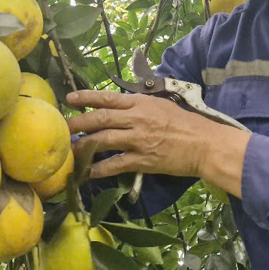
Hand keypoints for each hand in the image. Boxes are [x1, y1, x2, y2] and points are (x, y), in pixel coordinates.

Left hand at [66, 89, 251, 196]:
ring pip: (103, 140)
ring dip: (84, 145)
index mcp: (140, 103)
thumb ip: (138, 105)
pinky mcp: (143, 160)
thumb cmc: (184, 123)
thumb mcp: (160, 105)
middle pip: (100, 119)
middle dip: (78, 122)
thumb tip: (118, 106)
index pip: (107, 98)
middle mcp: (136, 119)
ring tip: (71, 149)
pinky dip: (100, 168)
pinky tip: (89, 172)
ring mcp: (138, 140)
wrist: (204, 143)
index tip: (70, 99)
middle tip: (64, 126)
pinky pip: (115, 164)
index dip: (86, 97)